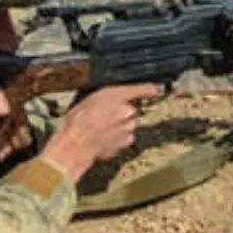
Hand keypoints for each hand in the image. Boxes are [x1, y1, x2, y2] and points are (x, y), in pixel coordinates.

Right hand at [40, 83, 164, 182]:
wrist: (77, 144)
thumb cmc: (77, 121)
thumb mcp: (89, 99)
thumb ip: (107, 98)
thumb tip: (113, 100)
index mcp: (117, 95)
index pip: (143, 89)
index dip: (150, 90)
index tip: (156, 91)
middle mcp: (127, 110)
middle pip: (132, 110)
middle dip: (123, 113)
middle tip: (106, 118)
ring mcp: (130, 127)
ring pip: (129, 124)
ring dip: (121, 126)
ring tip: (102, 130)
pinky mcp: (128, 141)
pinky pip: (126, 137)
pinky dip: (118, 138)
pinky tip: (104, 139)